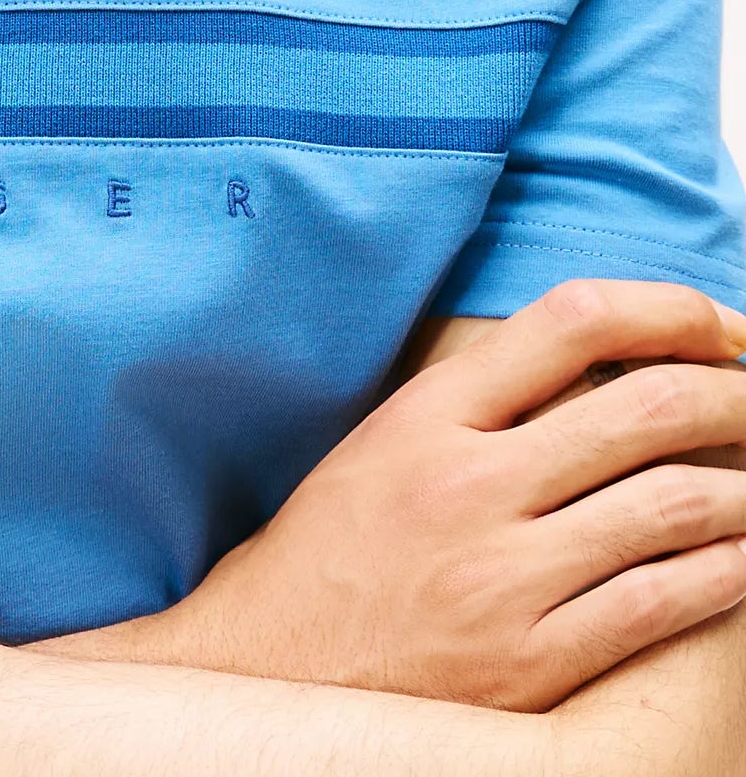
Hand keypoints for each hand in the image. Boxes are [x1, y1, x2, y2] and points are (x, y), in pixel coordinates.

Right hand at [52, 279, 745, 711]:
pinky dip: (724, 572)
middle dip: (733, 392)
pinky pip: (660, 602)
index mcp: (431, 414)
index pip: (572, 321)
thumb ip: (485, 395)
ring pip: (673, 505)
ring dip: (745, 487)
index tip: (713, 322)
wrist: (277, 667)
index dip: (665, 309)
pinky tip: (741, 557)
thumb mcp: (389, 437)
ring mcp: (504, 576)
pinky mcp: (532, 661)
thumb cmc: (339, 545)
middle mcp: (470, 483)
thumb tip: (610, 359)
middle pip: (645, 408)